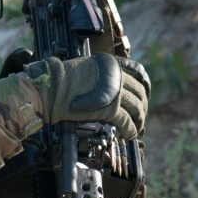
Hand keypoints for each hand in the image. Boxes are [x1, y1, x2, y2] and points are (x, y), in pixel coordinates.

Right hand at [25, 54, 149, 139]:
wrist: (52, 88)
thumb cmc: (60, 80)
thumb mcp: (85, 68)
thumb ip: (99, 76)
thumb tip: (106, 89)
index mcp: (110, 63)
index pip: (137, 70)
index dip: (144, 83)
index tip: (145, 92)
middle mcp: (116, 75)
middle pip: (139, 92)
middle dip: (141, 105)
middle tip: (139, 115)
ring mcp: (115, 92)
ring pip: (136, 108)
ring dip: (138, 119)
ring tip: (136, 127)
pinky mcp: (111, 109)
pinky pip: (127, 122)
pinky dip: (130, 129)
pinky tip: (128, 134)